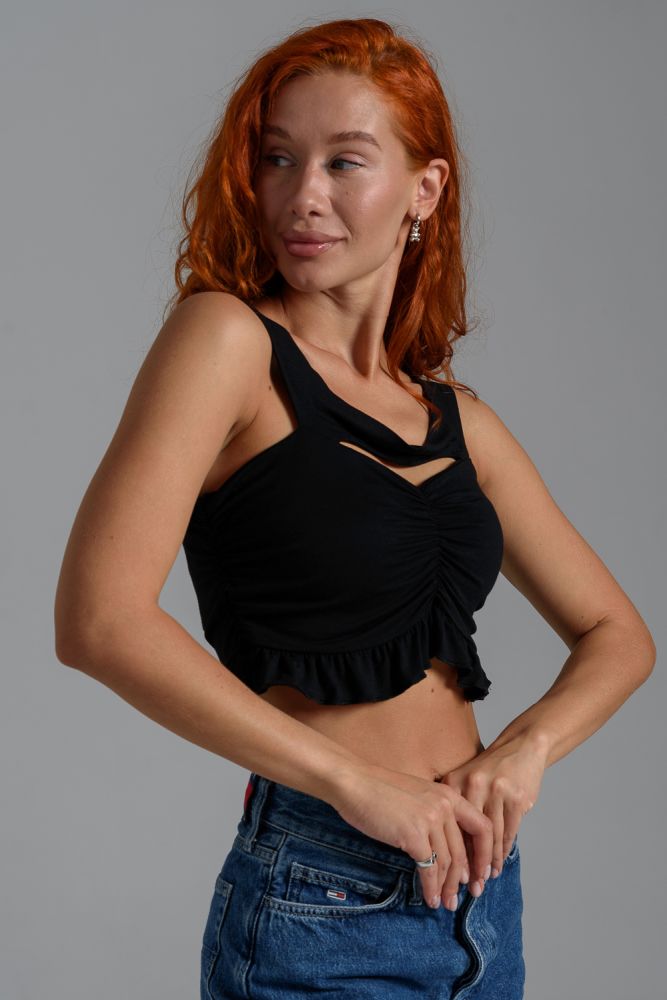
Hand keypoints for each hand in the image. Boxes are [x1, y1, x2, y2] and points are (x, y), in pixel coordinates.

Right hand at [331, 762, 493, 911]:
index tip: (481, 874)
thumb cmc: (379, 790)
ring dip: (447, 887)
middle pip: (464, 851)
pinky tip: (430, 897)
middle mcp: (445, 805)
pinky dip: (431, 887)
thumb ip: (436, 814)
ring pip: (448, 862)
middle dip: (465, 879)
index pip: (482, 827)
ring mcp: (430, 819)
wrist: (354, 782)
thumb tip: (446, 850)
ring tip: (445, 903)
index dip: (485, 854)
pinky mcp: (413, 834)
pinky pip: (429, 868)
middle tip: (463, 897)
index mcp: (449, 794)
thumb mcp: (418, 795)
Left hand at [438, 733, 547, 891]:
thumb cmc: (489, 769)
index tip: (448, 875)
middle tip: (469, 887)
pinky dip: (503, 851)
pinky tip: (499, 864)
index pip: (449, 824)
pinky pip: (509, 832)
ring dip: (488, 862)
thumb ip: (454, 806)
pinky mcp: (517, 798)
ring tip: (485, 880)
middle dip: (470, 864)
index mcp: (454, 781)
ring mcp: (496, 791)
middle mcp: (473, 785)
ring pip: (490, 836)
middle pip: (469, 834)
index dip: (449, 852)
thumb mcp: (465, 780)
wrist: (521, 747)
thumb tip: (443, 846)